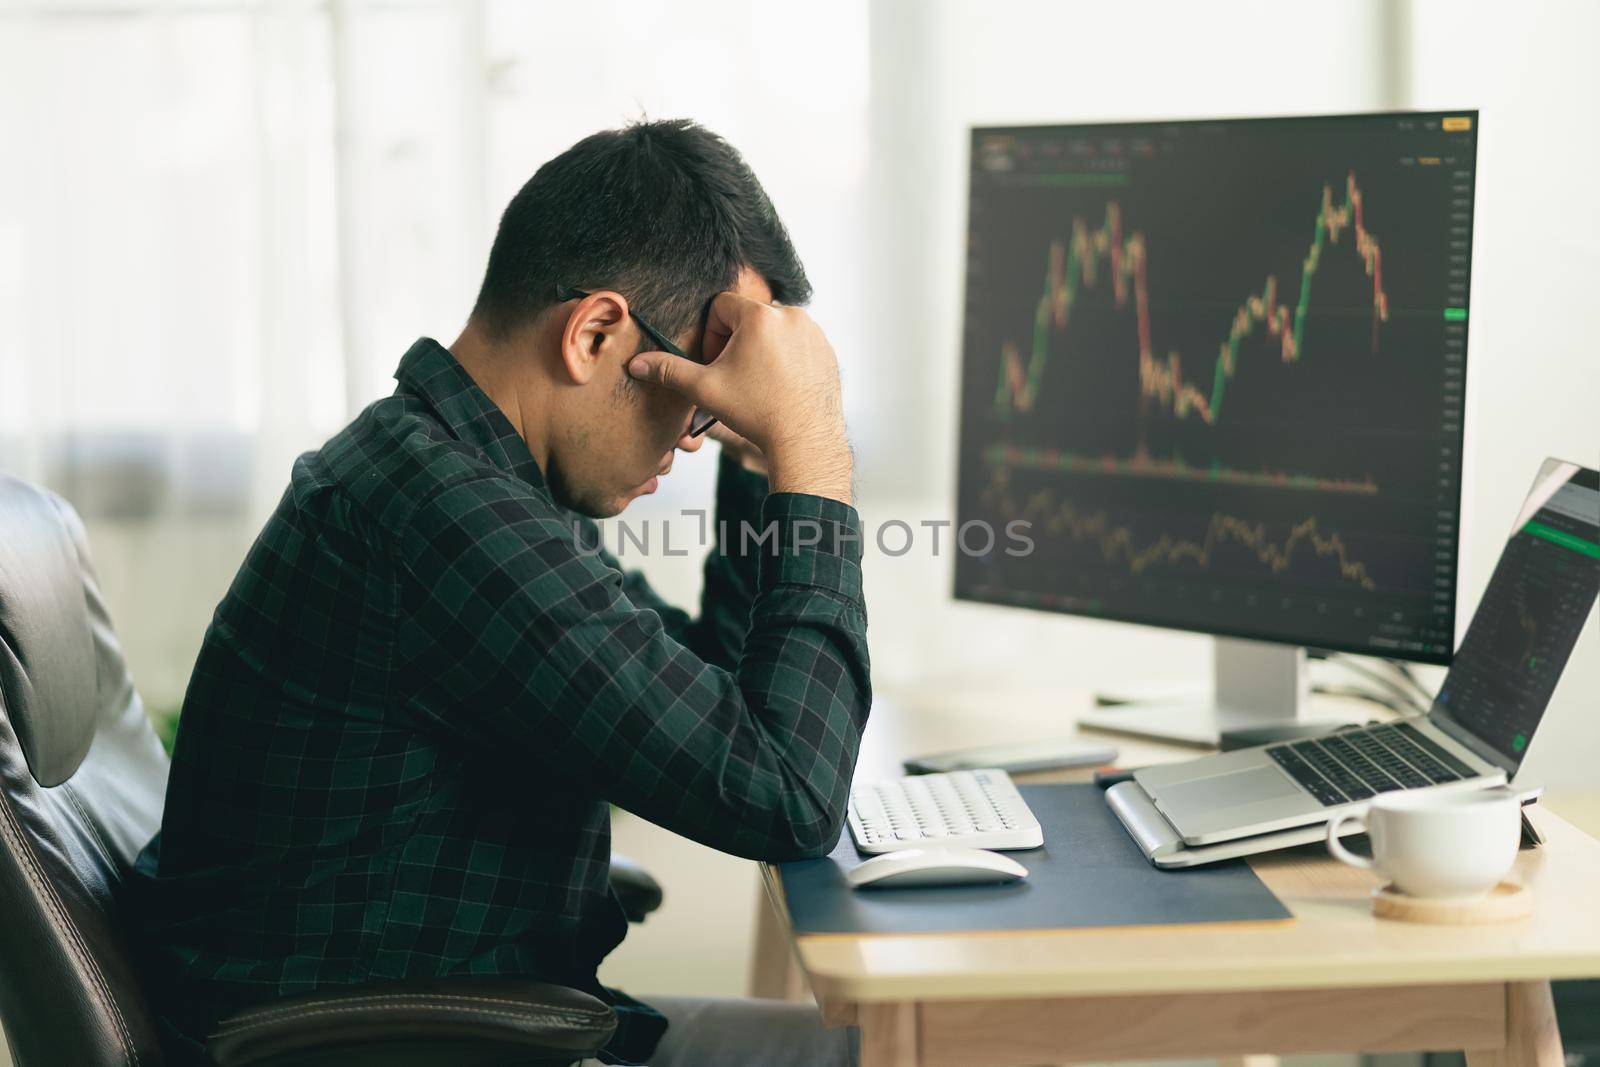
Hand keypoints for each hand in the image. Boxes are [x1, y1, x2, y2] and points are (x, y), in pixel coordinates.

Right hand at [628, 293, 851, 502]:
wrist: (804, 440)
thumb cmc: (755, 413)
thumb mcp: (704, 389)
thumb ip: (669, 370)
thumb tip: (635, 364)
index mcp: (759, 316)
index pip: (722, 306)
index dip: (711, 333)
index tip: (714, 362)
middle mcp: (791, 315)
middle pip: (749, 316)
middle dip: (736, 342)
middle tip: (733, 375)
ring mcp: (813, 332)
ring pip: (774, 329)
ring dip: (761, 348)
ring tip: (757, 382)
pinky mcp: (827, 349)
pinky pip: (798, 343)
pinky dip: (785, 358)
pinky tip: (779, 386)